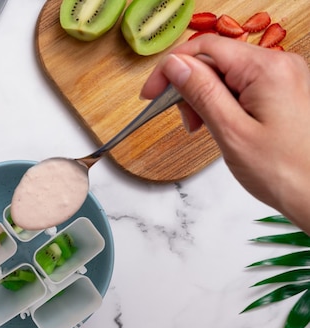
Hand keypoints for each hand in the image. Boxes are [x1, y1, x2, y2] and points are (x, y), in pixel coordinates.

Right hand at [141, 35, 309, 232]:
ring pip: (227, 72)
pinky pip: (243, 84)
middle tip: (184, 120)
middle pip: (216, 59)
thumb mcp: (231, 132)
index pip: (206, 48)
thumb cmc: (284, 171)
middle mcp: (280, 65)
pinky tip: (219, 123)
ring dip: (205, 96)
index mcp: (267, 69)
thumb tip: (176, 66)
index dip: (171, 68)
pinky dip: (223, 101)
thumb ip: (201, 92)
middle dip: (190, 86)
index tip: (151, 93)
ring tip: (202, 127)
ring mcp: (284, 77)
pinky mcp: (283, 90)